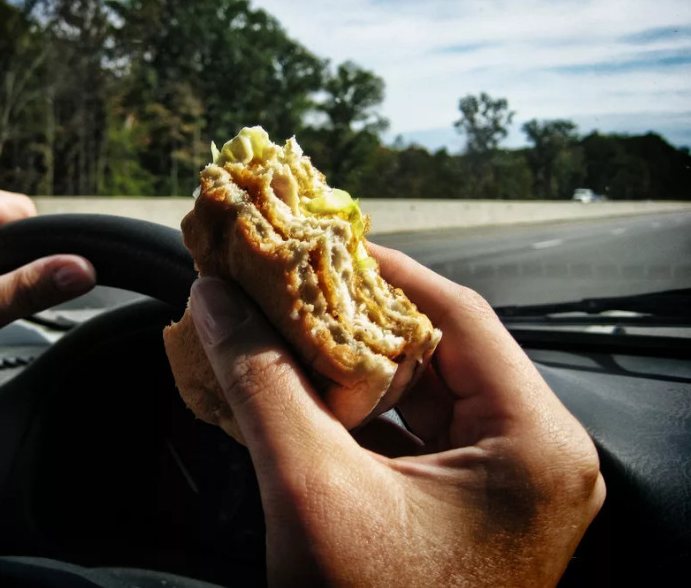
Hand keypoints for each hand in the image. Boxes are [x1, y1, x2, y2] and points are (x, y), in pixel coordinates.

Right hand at [189, 243, 604, 586]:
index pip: (458, 314)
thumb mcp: (310, 491)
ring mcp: (504, 482)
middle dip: (358, 316)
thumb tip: (214, 299)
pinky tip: (306, 384)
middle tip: (293, 282)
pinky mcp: (468, 504)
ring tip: (291, 323)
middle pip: (440, 349)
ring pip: (422, 388)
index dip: (381, 269)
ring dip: (353, 360)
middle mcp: (533, 455)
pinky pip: (413, 430)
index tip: (318, 244)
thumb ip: (261, 383)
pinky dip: (359, 406)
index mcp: (531, 442)